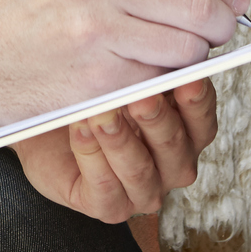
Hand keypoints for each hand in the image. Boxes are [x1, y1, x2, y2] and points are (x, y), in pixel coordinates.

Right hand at [0, 0, 248, 170]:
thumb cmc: (15, 12)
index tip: (233, 0)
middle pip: (199, 3)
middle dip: (219, 25)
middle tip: (217, 36)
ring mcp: (98, 31)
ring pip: (186, 48)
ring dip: (189, 59)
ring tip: (165, 58)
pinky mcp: (96, 79)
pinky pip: (156, 83)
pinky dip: (157, 85)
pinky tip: (136, 79)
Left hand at [15, 80, 218, 221]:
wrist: (47, 122)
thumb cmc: (94, 95)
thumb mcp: (124, 75)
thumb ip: (149, 68)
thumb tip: (164, 43)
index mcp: (186, 133)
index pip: (203, 121)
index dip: (197, 101)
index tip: (188, 78)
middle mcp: (171, 165)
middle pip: (176, 148)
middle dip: (158, 121)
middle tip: (142, 96)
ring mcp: (142, 190)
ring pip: (140, 171)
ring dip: (120, 141)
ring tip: (101, 113)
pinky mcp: (108, 207)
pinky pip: (105, 188)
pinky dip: (91, 156)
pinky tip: (79, 128)